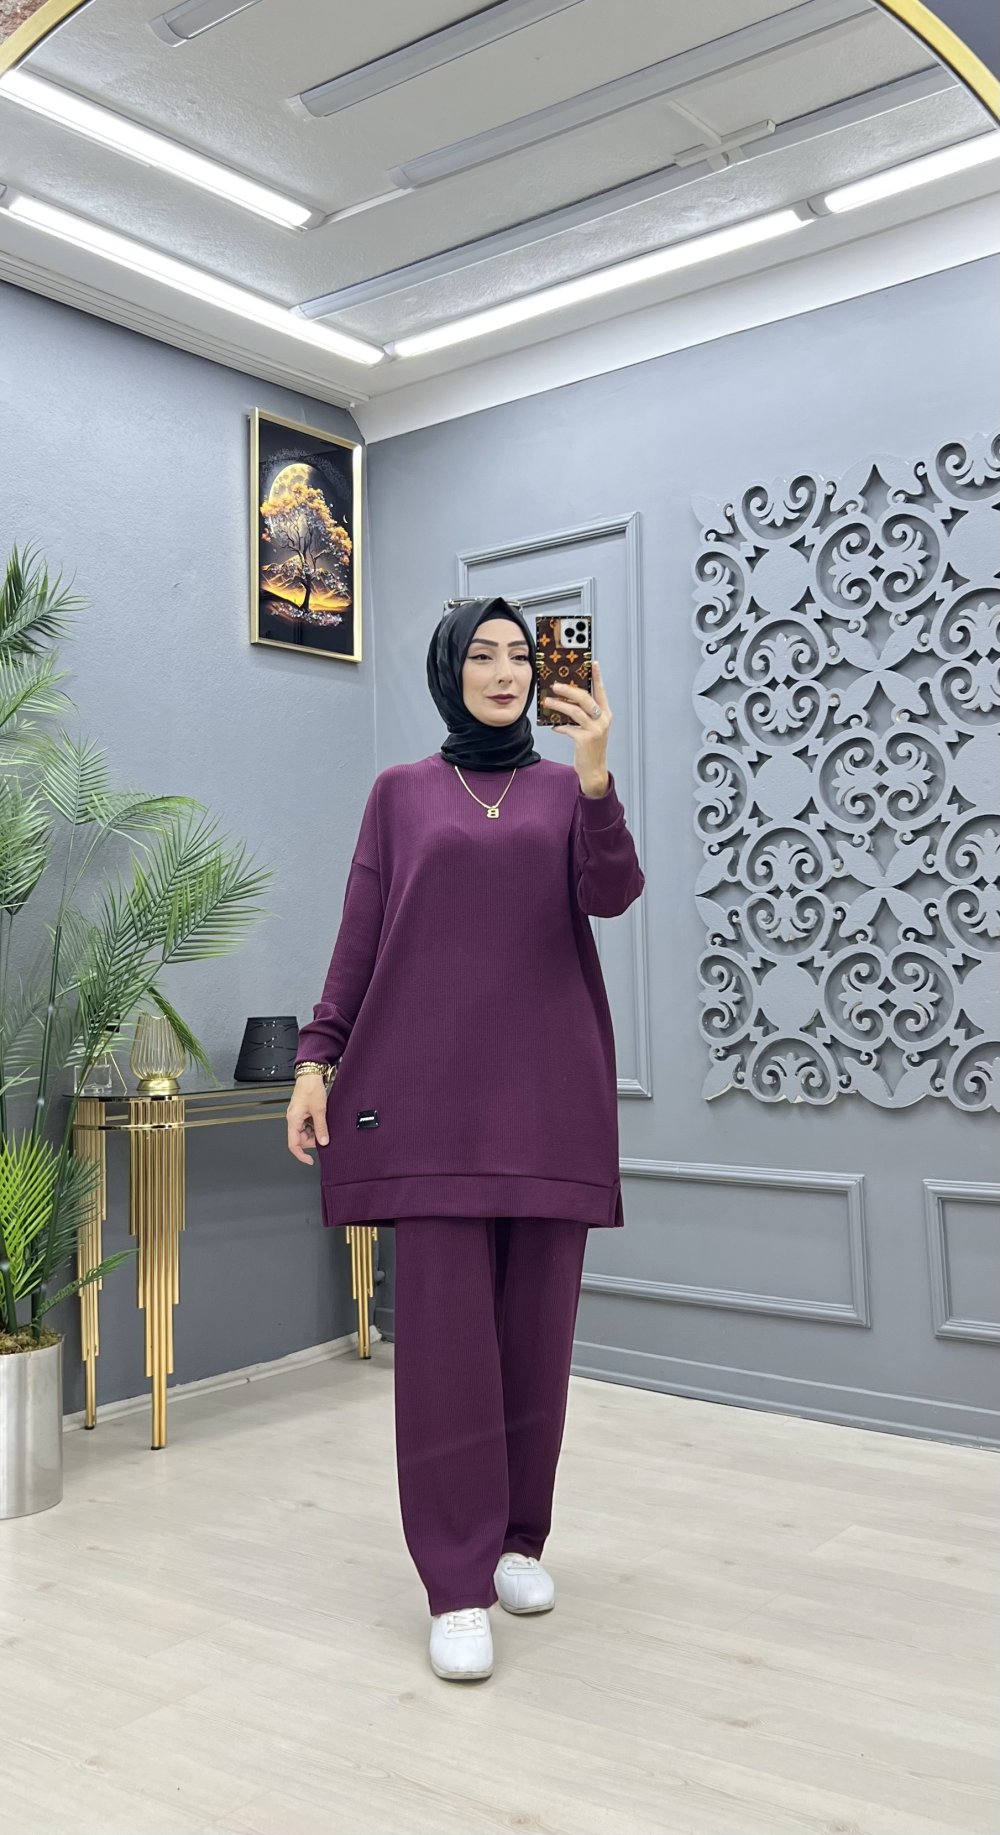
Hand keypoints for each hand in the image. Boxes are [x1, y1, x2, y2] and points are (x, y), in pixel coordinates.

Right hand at [286, 1073, 328, 1165]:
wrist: (311, 1074)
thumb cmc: (311, 1088)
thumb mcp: (319, 1110)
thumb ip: (321, 1128)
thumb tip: (323, 1142)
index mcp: (293, 1120)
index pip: (293, 1144)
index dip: (301, 1155)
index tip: (310, 1160)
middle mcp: (293, 1119)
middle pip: (301, 1139)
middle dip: (313, 1140)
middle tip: (324, 1135)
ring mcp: (298, 1115)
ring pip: (305, 1132)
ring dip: (315, 1131)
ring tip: (324, 1123)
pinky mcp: (302, 1112)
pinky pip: (307, 1124)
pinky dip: (315, 1125)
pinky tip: (322, 1119)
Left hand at [542, 660, 611, 793]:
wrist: (593, 770)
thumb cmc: (590, 747)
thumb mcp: (591, 728)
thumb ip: (583, 714)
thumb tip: (565, 700)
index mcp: (606, 714)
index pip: (601, 691)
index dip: (597, 677)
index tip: (593, 663)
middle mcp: (603, 720)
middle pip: (585, 698)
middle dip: (569, 690)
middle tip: (555, 685)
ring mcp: (595, 730)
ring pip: (574, 711)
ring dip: (559, 705)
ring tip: (548, 701)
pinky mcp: (585, 740)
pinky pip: (568, 728)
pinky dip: (559, 726)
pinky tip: (553, 726)